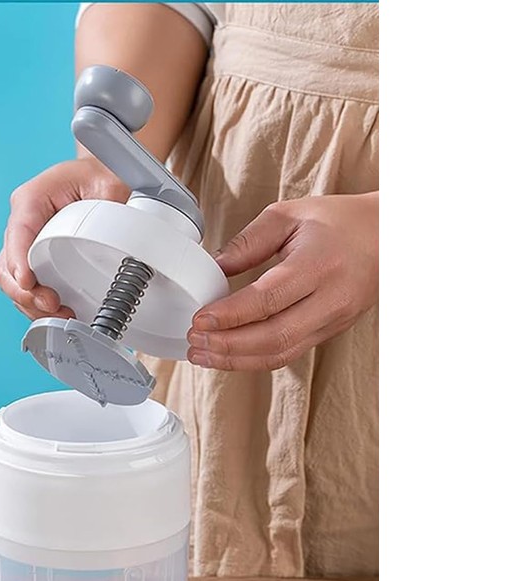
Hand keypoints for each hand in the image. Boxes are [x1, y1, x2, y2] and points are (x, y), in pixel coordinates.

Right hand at [0, 158, 129, 319]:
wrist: (100, 176)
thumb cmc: (99, 176)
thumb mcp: (108, 183)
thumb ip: (109, 203)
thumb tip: (114, 235)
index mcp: (32, 199)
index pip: (18, 232)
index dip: (19, 261)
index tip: (28, 282)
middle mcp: (23, 222)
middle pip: (6, 265)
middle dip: (24, 292)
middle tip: (50, 304)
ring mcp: (27, 243)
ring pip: (13, 282)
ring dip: (30, 304)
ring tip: (58, 314)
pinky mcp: (36, 259)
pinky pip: (27, 287)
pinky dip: (37, 304)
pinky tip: (58, 312)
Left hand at [187, 193, 378, 370]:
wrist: (390, 236)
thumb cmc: (340, 222)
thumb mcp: (291, 215)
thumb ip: (249, 242)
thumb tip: (213, 268)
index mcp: (319, 264)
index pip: (268, 299)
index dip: (231, 315)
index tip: (199, 319)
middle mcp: (329, 299)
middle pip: (274, 336)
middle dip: (228, 345)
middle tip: (194, 342)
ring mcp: (332, 321)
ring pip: (281, 353)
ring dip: (236, 360)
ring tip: (202, 355)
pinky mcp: (329, 333)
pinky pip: (288, 354)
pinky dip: (253, 359)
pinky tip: (227, 355)